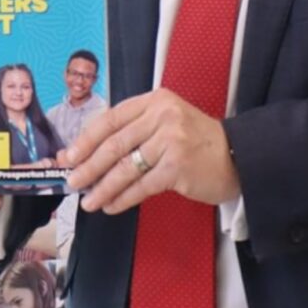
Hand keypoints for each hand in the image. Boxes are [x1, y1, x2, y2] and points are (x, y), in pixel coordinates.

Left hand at [60, 88, 240, 212]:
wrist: (239, 156)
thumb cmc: (197, 142)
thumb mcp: (166, 123)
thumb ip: (133, 131)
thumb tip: (88, 154)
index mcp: (154, 101)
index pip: (110, 119)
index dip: (85, 140)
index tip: (68, 156)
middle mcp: (162, 117)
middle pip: (114, 145)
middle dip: (88, 167)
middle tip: (72, 181)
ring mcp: (171, 141)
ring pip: (125, 168)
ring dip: (102, 188)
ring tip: (88, 201)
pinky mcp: (178, 167)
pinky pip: (141, 186)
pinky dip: (123, 198)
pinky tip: (111, 206)